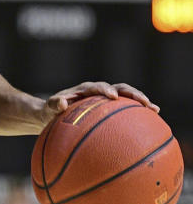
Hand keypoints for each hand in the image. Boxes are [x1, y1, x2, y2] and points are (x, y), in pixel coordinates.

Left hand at [43, 81, 158, 123]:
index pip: (97, 87)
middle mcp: (98, 91)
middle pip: (118, 88)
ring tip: (154, 109)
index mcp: (84, 90)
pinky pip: (128, 107)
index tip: (113, 96)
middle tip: (143, 101)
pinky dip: (139, 110)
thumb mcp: (49, 107)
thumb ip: (53, 104)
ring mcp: (106, 98)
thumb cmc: (52, 110)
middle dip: (131, 93)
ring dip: (140, 100)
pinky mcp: (111, 106)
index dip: (105, 90)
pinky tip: (154, 117)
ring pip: (127, 95)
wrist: (55, 112)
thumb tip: (60, 103)